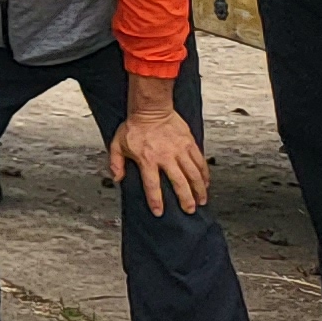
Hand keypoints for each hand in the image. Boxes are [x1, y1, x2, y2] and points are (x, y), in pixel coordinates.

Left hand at [107, 91, 212, 216]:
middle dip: (185, 199)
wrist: (151, 108)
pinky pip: (200, 162)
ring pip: (193, 174)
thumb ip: (115, 162)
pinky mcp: (190, 143)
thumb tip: (117, 178)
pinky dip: (204, 174)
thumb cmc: (134, 126)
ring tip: (201, 201)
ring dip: (199, 190)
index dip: (156, 200)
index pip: (152, 185)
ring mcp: (180, 150)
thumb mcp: (117, 144)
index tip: (159, 212)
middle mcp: (166, 157)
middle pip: (179, 183)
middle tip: (189, 210)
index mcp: (148, 159)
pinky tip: (205, 183)